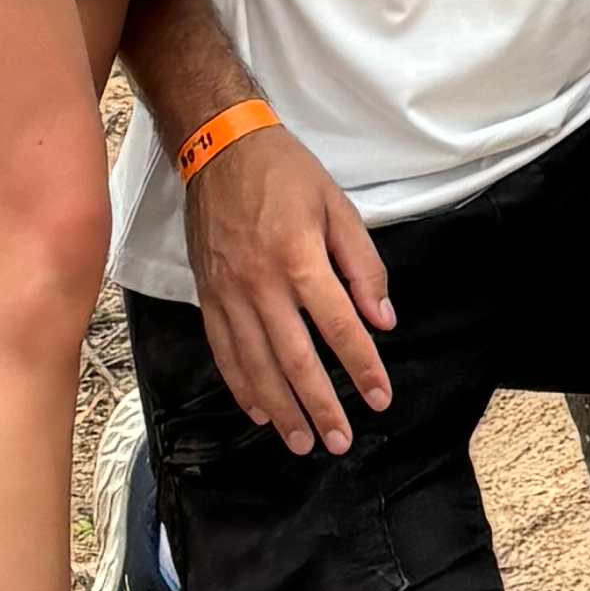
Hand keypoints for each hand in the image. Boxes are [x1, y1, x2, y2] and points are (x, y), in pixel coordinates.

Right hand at [189, 125, 397, 456]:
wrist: (219, 148)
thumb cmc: (286, 174)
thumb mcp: (338, 207)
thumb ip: (363, 266)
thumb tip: (382, 320)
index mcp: (299, 258)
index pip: (339, 327)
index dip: (362, 367)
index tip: (379, 398)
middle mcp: (261, 284)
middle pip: (294, 359)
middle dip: (320, 406)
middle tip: (340, 441)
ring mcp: (229, 294)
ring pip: (256, 366)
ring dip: (280, 410)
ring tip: (302, 442)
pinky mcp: (207, 296)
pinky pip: (224, 352)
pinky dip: (241, 386)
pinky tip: (258, 411)